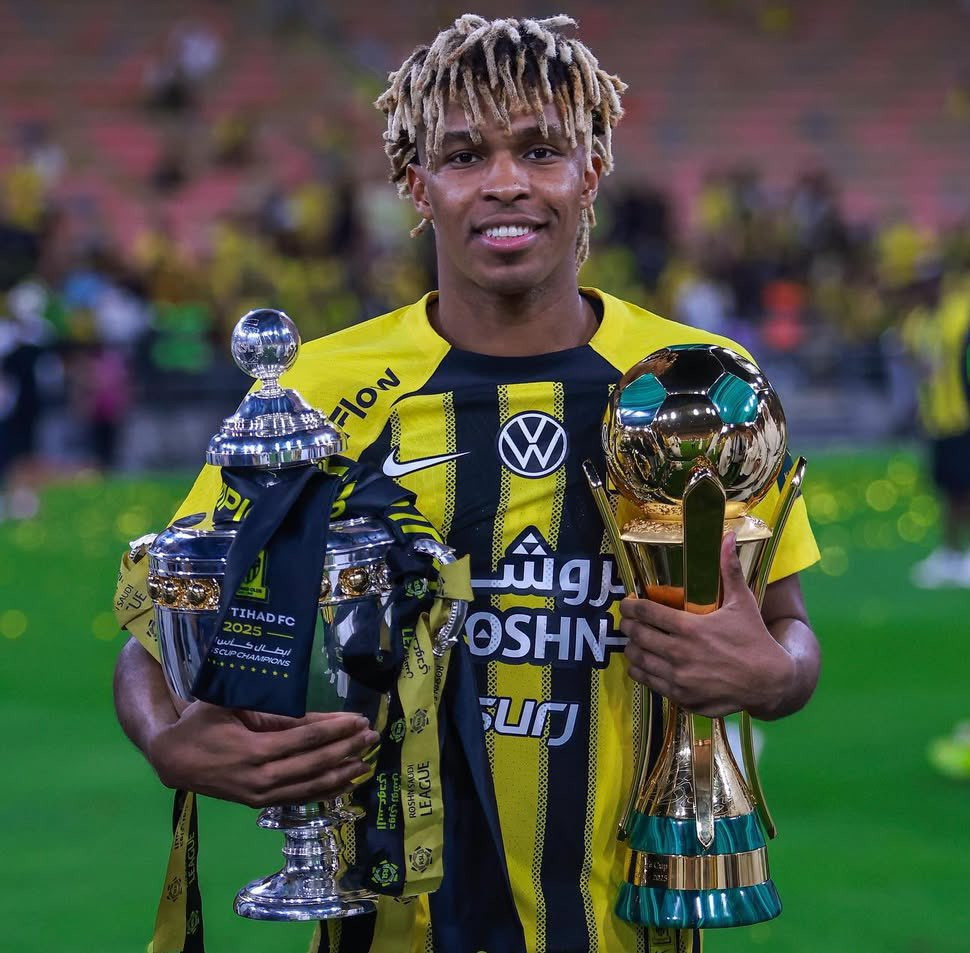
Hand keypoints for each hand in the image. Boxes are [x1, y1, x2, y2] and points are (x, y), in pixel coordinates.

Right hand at [148, 702, 378, 806]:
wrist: (172, 760)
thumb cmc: (202, 723)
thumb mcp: (234, 707)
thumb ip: (274, 713)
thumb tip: (316, 715)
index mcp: (254, 749)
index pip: (305, 739)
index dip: (336, 730)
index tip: (358, 720)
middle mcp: (261, 777)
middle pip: (314, 763)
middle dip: (347, 749)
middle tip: (372, 735)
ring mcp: (261, 795)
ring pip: (310, 786)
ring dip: (341, 773)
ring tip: (367, 761)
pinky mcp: (260, 803)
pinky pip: (299, 799)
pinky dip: (324, 792)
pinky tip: (344, 783)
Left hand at [619, 533, 794, 717]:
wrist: (769, 682)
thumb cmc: (754, 639)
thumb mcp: (743, 602)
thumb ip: (729, 570)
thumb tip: (728, 536)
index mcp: (691, 628)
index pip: (647, 612)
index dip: (631, 606)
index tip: (626, 603)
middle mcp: (680, 653)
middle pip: (637, 636)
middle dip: (628, 626)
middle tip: (626, 621)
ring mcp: (678, 678)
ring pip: (639, 660)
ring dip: (631, 648)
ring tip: (632, 641)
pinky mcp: (680, 696)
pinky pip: (649, 682)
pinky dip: (641, 671)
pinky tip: (642, 664)